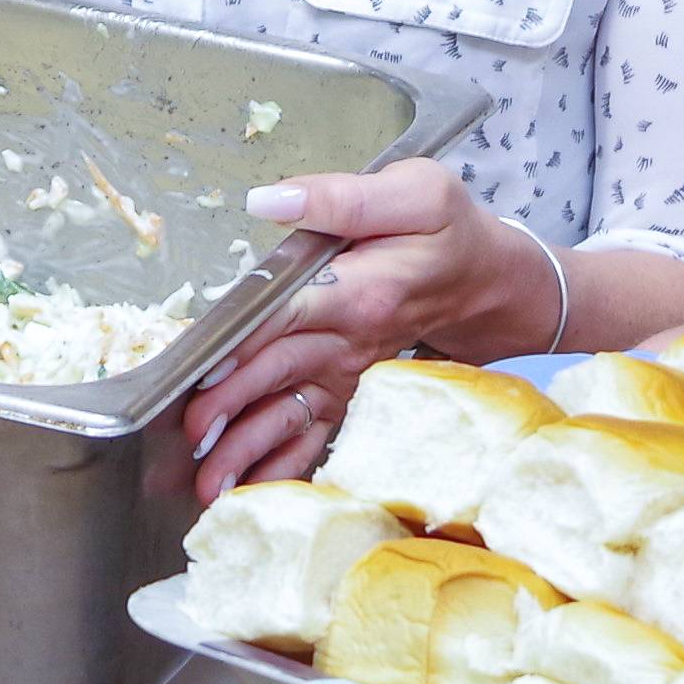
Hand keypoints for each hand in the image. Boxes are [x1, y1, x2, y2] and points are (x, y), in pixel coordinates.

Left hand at [177, 160, 567, 491]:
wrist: (491, 281)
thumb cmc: (449, 231)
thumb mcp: (413, 192)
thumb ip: (339, 198)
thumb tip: (268, 200)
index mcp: (360, 289)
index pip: (289, 313)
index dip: (246, 340)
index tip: (203, 369)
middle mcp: (352, 338)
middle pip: (283, 371)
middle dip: (235, 406)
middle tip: (192, 435)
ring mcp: (350, 369)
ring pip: (294, 413)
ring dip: (251, 450)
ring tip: (212, 486)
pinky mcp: (350, 387)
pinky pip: (314, 432)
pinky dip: (282, 465)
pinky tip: (249, 491)